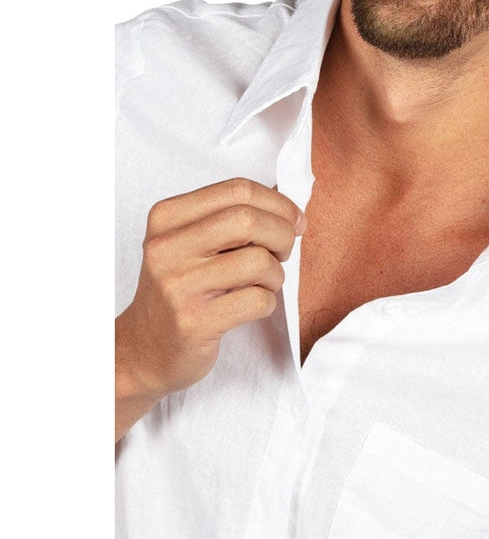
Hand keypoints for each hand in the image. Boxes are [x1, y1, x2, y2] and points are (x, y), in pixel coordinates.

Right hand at [115, 178, 304, 439]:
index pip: (237, 190)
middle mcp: (166, 247)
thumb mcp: (191, 241)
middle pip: (247, 219)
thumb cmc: (181, 287)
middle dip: (282, 233)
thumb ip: (230, 215)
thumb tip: (288, 205)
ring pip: (257, 261)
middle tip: (284, 251)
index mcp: (166, 217)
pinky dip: (268, 301)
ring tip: (265, 282)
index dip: (278, 202)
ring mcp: (178, 286)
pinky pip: (257, 300)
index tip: (294, 220)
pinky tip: (252, 305)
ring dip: (276, 273)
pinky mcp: (194, 322)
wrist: (144, 348)